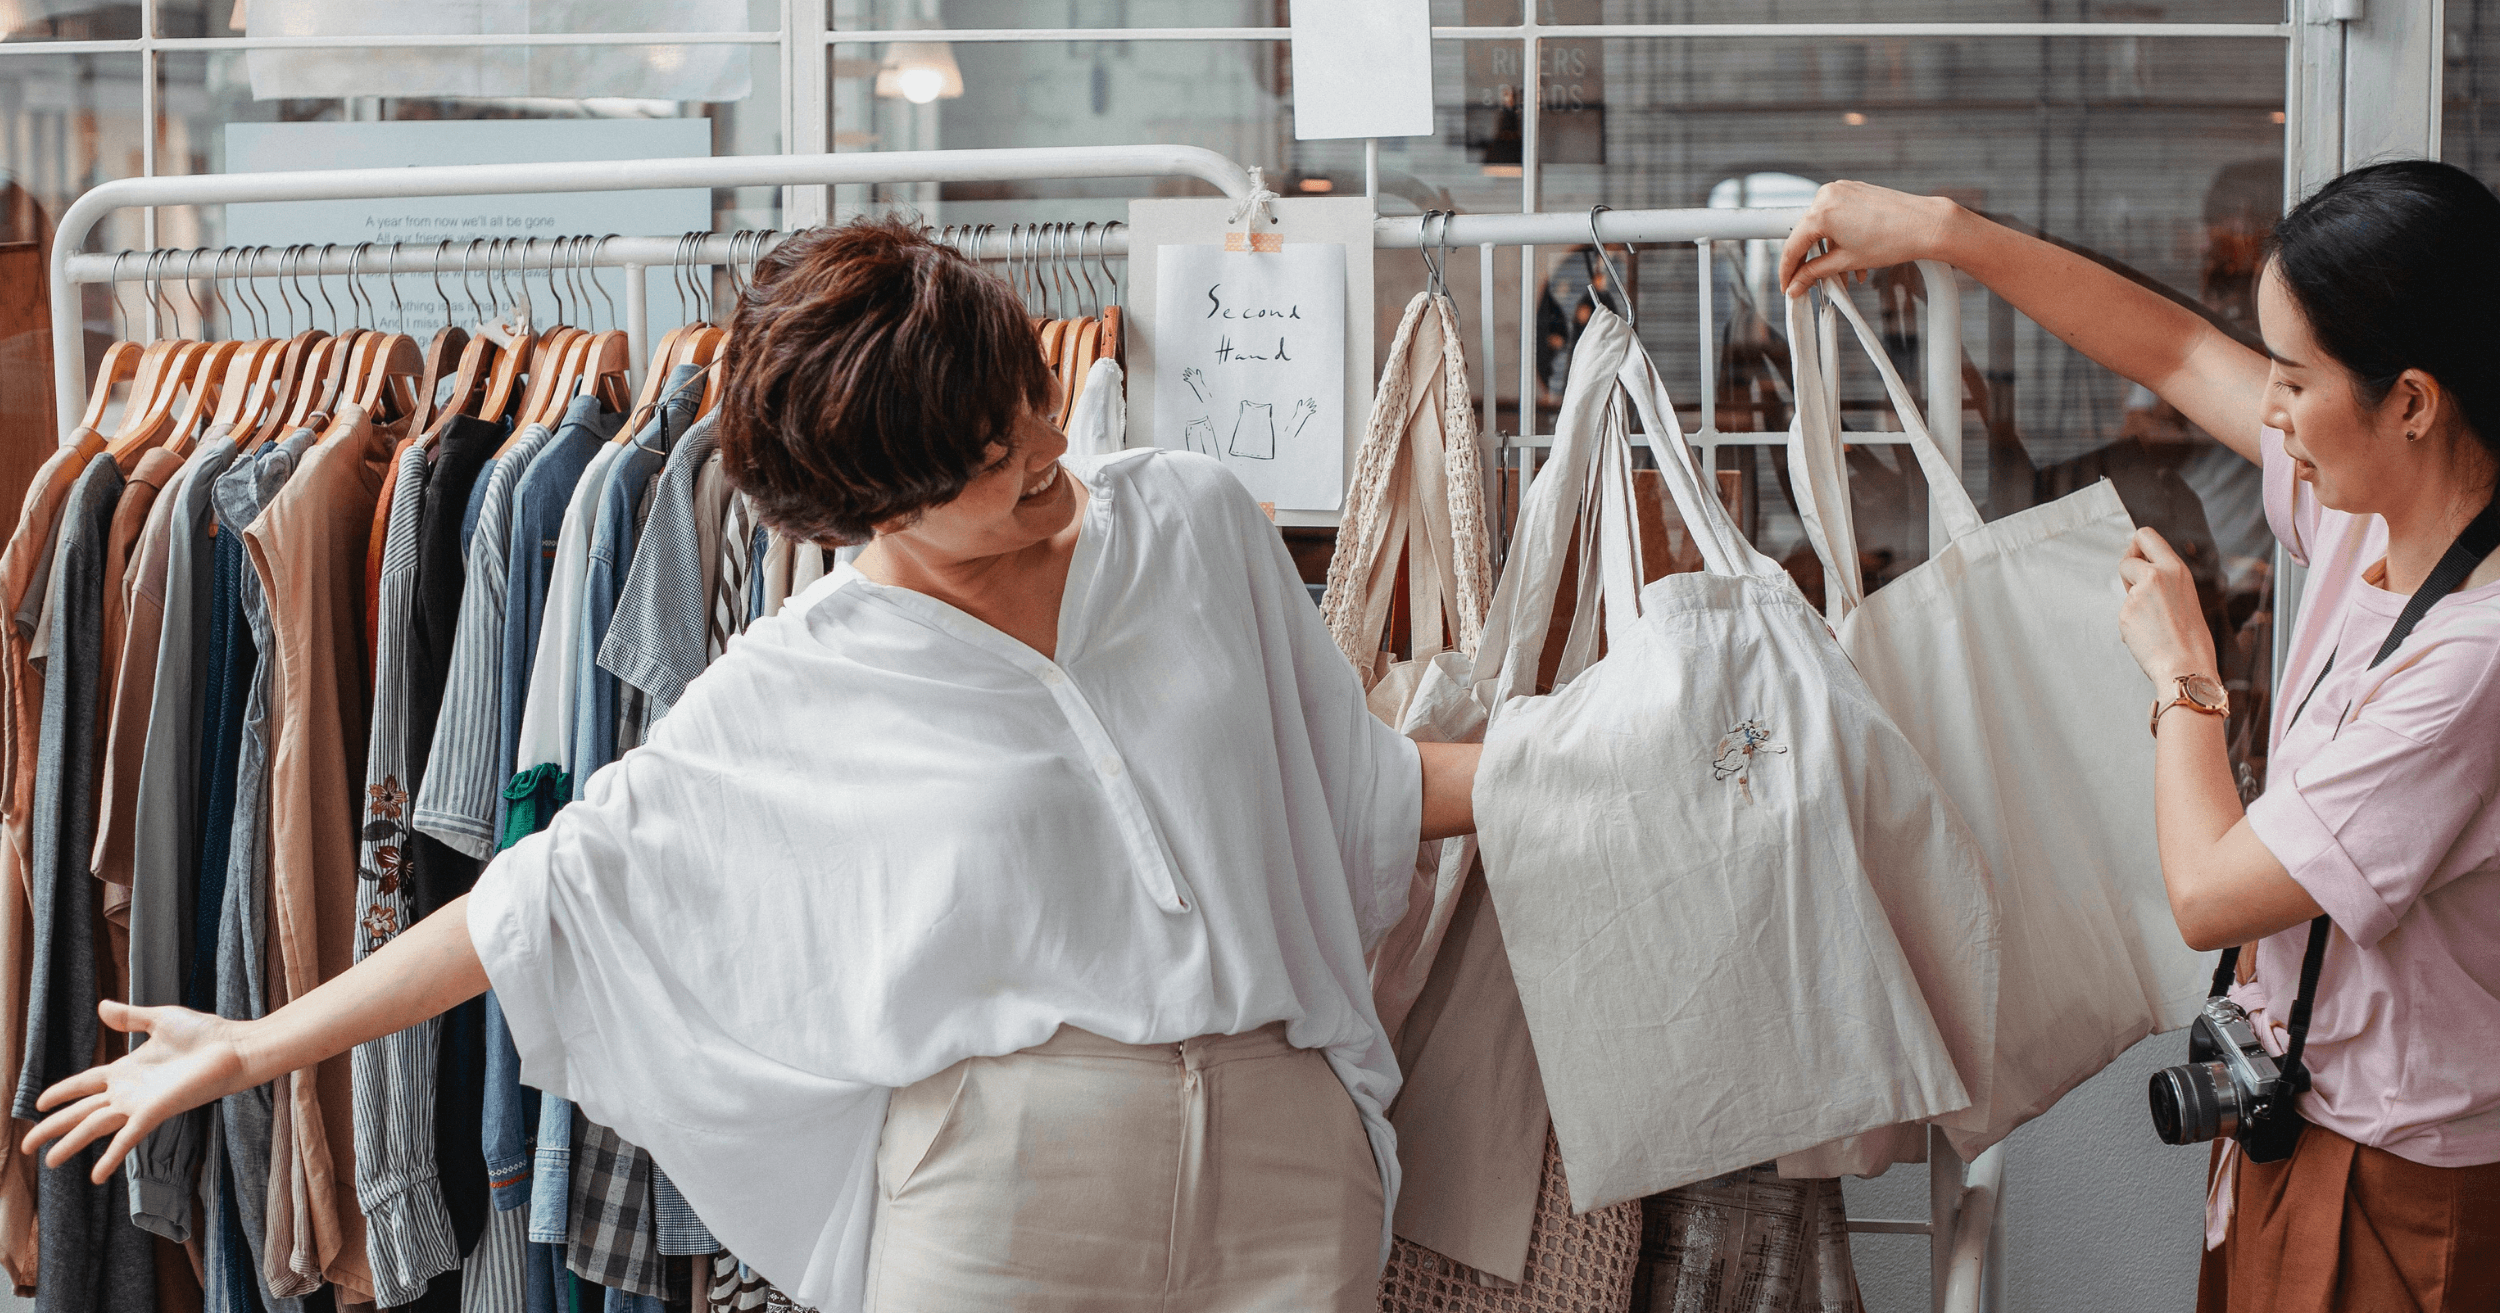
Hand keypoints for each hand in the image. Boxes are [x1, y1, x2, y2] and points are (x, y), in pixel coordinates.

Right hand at [22, 1001, 255, 1182]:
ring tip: (48, 1162)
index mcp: (127, 1070)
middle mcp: (129, 1091)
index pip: (84, 1084)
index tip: (38, 1104)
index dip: (61, 1093)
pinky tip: (95, 1176)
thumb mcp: (160, 1019)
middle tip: (26, 1146)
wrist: (236, 1047)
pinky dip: (110, 1156)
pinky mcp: (156, 1112)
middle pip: (81, 1112)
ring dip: (71, 1144)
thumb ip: (130, 1017)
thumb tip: (101, 1007)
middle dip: (53, 1128)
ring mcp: (140, 1104)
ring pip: (95, 1126)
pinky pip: (127, 1138)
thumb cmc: (205, 1034)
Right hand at [1779, 181, 1963, 296]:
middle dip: (1811, 262)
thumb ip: (1814, 273)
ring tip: (1844, 275)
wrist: (1926, 225)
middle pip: (1807, 235)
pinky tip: (1854, 257)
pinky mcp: (1854, 190)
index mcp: (1821, 213)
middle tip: (1813, 284)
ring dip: (1829, 252)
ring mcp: (1841, 190)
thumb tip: (1796, 285)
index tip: (1787, 286)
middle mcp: (1827, 196)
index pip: (1792, 246)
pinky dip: (1840, 237)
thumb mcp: (1847, 262)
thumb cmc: (1893, 240)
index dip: (1787, 271)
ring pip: (1823, 227)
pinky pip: (1837, 216)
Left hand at [2118, 526, 2217, 686]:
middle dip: (2128, 570)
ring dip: (2133, 603)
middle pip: (2127, 557)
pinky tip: (2147, 636)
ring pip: (2125, 590)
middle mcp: (2156, 575)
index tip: (2138, 560)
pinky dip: (2131, 623)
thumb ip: (2164, 581)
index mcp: (2175, 569)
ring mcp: (2139, 593)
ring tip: (2154, 622)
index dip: (2136, 546)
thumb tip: (2141, 573)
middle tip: (2139, 590)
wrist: (2187, 666)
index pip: (2146, 535)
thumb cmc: (2190, 638)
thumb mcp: (2184, 596)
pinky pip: (2123, 613)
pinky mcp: (2126, 612)